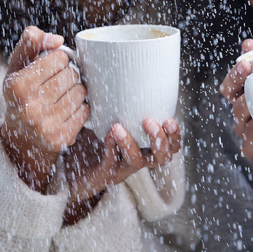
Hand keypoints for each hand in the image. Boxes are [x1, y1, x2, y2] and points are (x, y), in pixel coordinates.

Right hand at [0, 26, 88, 191]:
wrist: (20, 134)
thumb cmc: (22, 91)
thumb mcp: (18, 64)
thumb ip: (32, 41)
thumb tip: (58, 40)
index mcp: (17, 86)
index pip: (59, 57)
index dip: (59, 59)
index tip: (50, 67)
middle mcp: (29, 107)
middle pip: (72, 74)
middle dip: (69, 73)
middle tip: (58, 81)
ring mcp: (45, 126)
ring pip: (81, 92)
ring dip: (77, 90)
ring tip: (62, 95)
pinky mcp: (60, 139)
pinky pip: (85, 111)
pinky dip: (80, 107)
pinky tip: (66, 110)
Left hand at [62, 119, 180, 223]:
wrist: (77, 171)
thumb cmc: (98, 142)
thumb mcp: (116, 123)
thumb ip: (125, 108)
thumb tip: (127, 78)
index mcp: (147, 149)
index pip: (172, 148)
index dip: (175, 137)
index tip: (170, 120)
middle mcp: (139, 160)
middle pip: (161, 157)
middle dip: (159, 140)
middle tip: (149, 121)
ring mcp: (122, 169)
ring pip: (136, 161)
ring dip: (129, 143)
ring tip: (117, 127)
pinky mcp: (105, 173)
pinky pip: (110, 163)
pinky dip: (110, 149)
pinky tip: (107, 135)